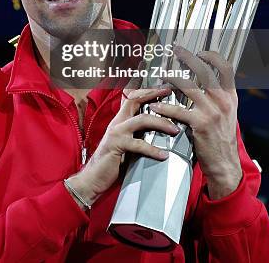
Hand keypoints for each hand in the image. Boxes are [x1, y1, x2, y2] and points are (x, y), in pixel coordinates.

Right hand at [66, 85, 177, 206]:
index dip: (148, 92)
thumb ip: (136, 134)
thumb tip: (157, 133)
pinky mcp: (117, 145)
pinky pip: (138, 144)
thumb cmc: (112, 162)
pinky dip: (153, 150)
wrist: (93, 178)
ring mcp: (116, 132)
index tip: (163, 90)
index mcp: (120, 120)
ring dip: (161, 123)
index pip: (133, 98)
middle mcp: (117, 122)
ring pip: (142, 120)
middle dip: (154, 95)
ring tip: (175, 130)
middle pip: (136, 100)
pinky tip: (163, 155)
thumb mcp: (125, 143)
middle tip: (169, 95)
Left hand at [149, 47, 241, 199]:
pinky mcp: (199, 124)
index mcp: (230, 98)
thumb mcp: (227, 116)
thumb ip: (218, 99)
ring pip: (187, 86)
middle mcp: (223, 101)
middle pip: (204, 71)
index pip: (225, 69)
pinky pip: (176, 110)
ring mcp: (212, 111)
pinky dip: (163, 107)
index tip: (200, 51)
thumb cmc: (221, 140)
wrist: (224, 165)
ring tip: (161, 77)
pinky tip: (155, 106)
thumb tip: (206, 83)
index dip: (213, 57)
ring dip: (171, 79)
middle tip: (176, 51)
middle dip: (189, 58)